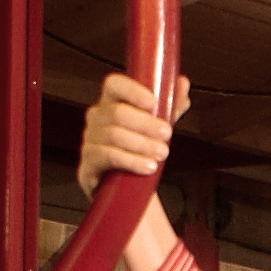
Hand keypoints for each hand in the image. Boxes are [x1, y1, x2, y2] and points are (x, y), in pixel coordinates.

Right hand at [79, 71, 193, 270]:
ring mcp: (89, 142)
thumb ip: (171, 105)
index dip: (132, 90)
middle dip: (147, 124)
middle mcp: (96, 119)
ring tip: (162, 153)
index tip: (154, 103)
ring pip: (113, 135)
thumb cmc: (143, 150)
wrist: (130, 187)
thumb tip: (182, 83)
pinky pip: (106, 156)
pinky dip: (131, 161)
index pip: (113, 84)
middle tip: (167, 135)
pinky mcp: (87, 165)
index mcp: (111, 103)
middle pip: (117, 112)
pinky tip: (148, 167)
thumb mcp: (160, 126)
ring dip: (142, 144)